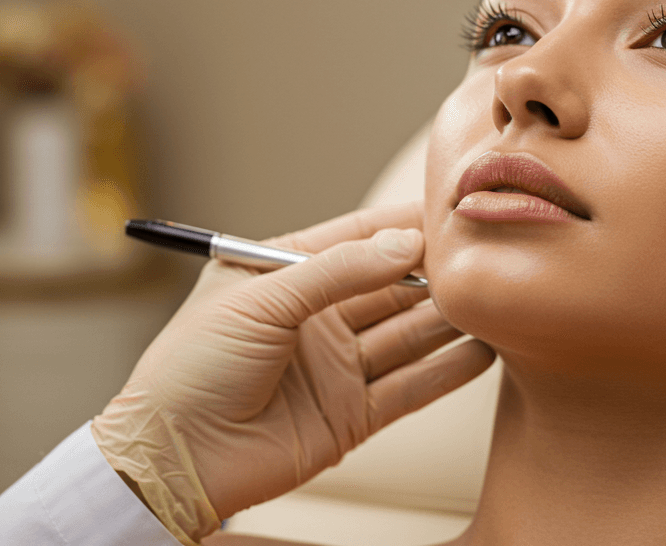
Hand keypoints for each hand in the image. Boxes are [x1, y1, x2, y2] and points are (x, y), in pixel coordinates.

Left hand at [92, 202, 494, 543]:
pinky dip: (447, 371)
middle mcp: (313, 317)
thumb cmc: (191, 367)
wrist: (173, 456)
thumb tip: (404, 243)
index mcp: (281, 275)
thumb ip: (335, 271)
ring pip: (405, 333)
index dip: (400, 225)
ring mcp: (334, 366)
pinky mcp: (350, 415)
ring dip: (447, 318)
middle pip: (388, 285)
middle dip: (433, 270)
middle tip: (480, 253)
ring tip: (492, 298)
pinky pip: (409, 387)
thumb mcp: (258, 299)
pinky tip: (483, 351)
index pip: (354, 238)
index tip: (449, 210)